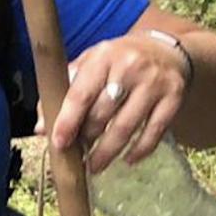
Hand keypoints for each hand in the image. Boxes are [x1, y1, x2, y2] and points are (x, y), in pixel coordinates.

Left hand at [49, 31, 189, 171]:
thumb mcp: (90, 64)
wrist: (165, 50)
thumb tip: (42, 126)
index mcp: (102, 57)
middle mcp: (130, 68)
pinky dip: (140, 150)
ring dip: (108, 151)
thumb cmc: (118, 60)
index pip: (81, 94)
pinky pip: (155, 132)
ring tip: (95, 165)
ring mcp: (154, 84)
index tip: (58, 143)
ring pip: (127, 126)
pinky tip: (128, 160)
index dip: (68, 121)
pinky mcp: (174, 98)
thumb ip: (65, 91)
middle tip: (77, 156)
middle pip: (103, 113)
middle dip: (87, 138)